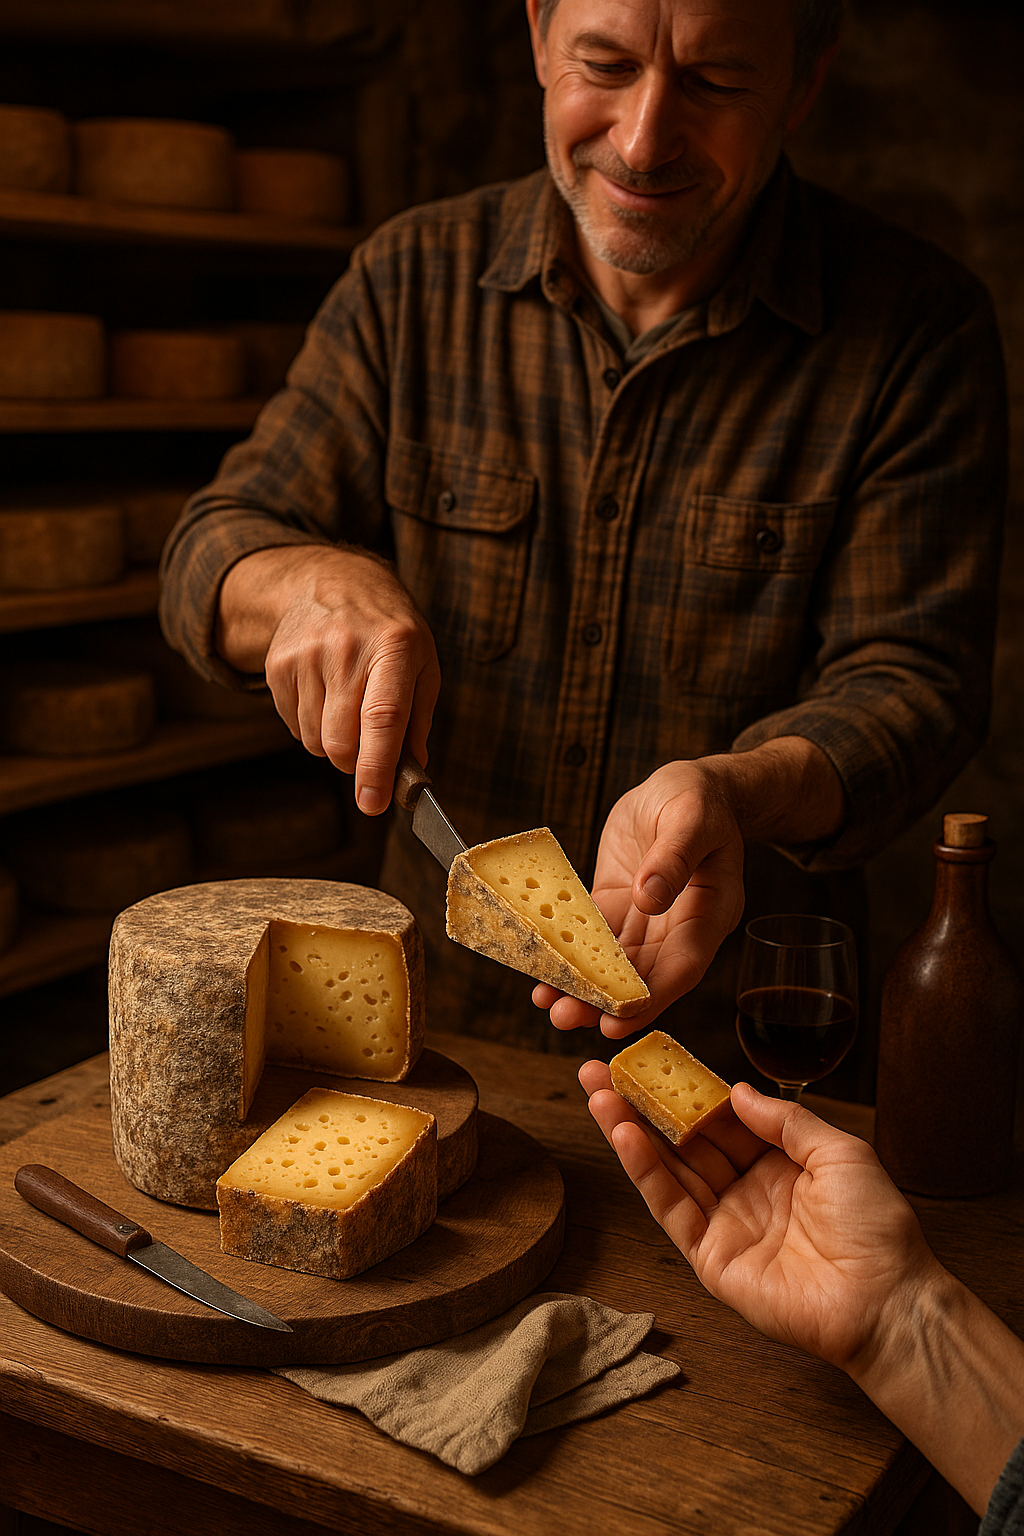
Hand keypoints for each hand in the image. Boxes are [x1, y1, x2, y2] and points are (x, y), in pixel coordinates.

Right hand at [218, 545, 439, 813]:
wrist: (332, 583)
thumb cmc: (389, 631)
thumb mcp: (422, 664)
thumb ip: (418, 720)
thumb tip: (410, 773)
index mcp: (394, 647)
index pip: (383, 717)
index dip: (377, 766)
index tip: (374, 802)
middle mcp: (346, 649)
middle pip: (341, 739)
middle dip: (355, 763)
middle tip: (368, 754)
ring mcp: (306, 655)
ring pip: (315, 740)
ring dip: (333, 743)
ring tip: (346, 706)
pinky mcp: (278, 665)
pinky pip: (294, 726)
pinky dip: (312, 726)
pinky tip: (324, 695)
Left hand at [533, 759, 745, 1037]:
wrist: (683, 785)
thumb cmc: (699, 799)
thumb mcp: (692, 818)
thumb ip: (674, 858)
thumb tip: (650, 898)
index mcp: (710, 910)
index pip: (683, 964)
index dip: (653, 996)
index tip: (619, 1018)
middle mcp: (678, 925)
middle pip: (645, 975)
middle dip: (608, 1002)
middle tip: (568, 1019)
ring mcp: (647, 918)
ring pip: (615, 963)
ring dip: (585, 986)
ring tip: (550, 1007)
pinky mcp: (618, 904)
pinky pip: (593, 935)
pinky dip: (571, 953)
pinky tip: (545, 971)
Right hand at [580, 1064, 943, 1374]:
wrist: (886, 1300)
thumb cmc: (877, 1228)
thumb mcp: (840, 1153)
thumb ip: (786, 1120)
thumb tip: (737, 1092)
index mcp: (778, 1164)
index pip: (720, 1119)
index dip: (687, 1090)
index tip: (654, 1060)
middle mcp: (745, 1191)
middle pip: (683, 1140)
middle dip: (642, 1104)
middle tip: (600, 1070)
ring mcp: (724, 1225)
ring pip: (667, 1169)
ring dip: (628, 1129)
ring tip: (596, 1091)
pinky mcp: (709, 1259)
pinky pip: (670, 1208)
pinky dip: (644, 1171)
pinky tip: (623, 1134)